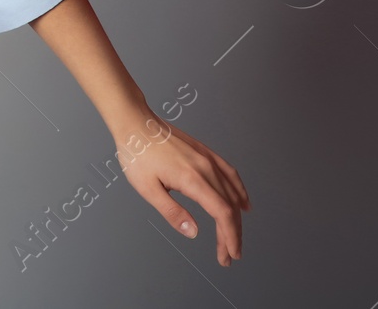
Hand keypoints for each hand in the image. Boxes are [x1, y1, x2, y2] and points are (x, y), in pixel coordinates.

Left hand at [111, 110, 250, 265]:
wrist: (135, 122)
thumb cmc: (137, 154)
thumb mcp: (147, 189)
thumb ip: (172, 212)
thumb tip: (193, 232)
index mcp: (193, 179)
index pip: (223, 214)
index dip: (230, 237)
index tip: (231, 255)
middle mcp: (206, 168)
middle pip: (230, 207)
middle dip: (232, 234)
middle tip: (229, 255)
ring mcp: (207, 159)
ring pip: (231, 192)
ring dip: (236, 217)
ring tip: (233, 236)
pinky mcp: (204, 152)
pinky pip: (229, 173)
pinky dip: (239, 190)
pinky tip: (242, 201)